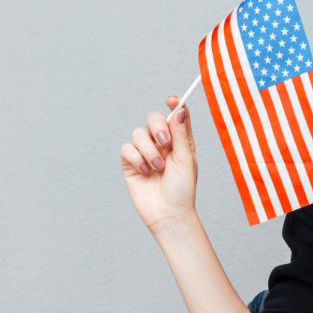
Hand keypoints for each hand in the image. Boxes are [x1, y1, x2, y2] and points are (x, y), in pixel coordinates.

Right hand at [121, 95, 198, 231]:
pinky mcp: (130, 162)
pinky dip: (137, 158)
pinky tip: (145, 172)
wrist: (168, 213)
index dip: (173, 103)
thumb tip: (179, 109)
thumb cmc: (182, 189)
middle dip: (157, 126)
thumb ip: (181, 134)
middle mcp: (161, 143)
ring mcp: (144, 152)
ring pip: (138, 133)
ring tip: (158, 168)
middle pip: (153, 118)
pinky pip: (127, 148)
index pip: (175, 114)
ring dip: (149, 151)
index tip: (172, 99)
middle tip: (165, 143)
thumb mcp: (186, 160)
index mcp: (179, 140)